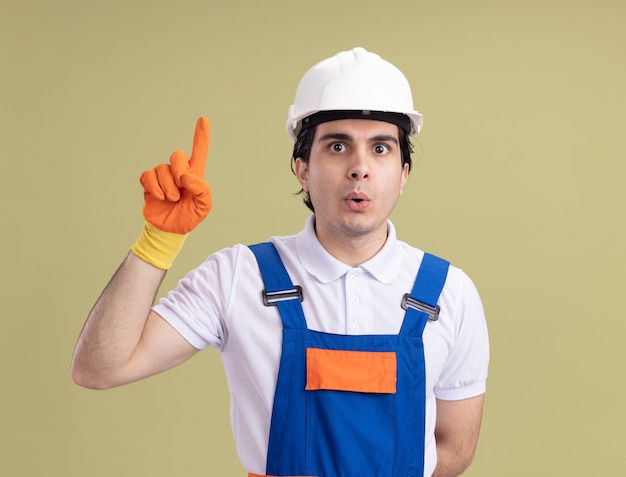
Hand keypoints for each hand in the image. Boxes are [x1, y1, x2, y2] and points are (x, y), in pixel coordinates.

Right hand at [139, 117, 211, 233]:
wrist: (170, 230)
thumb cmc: (189, 217)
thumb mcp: (203, 206)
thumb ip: (201, 190)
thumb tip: (186, 176)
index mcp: (195, 175)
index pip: (199, 151)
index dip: (201, 136)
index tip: (203, 119)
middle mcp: (179, 171)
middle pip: (177, 155)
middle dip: (179, 172)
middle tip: (181, 190)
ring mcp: (163, 175)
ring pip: (162, 169)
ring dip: (167, 188)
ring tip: (171, 200)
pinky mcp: (149, 181)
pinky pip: (148, 176)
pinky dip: (154, 188)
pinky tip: (159, 197)